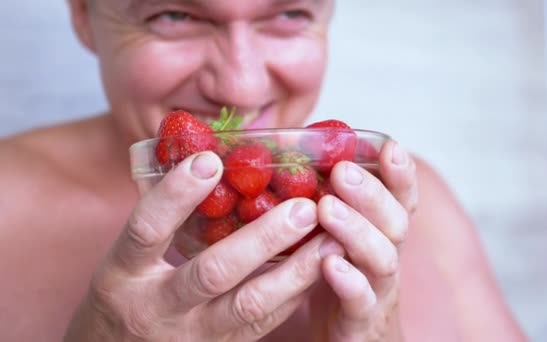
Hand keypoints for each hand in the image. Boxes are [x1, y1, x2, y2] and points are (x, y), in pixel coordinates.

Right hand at [64, 151, 344, 340]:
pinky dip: (294, 293)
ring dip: (296, 270)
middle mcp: (157, 309)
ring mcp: (193, 335)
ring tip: (330, 237)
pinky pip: (265, 323)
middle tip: (303, 207)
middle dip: (262, 238)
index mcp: (123, 274)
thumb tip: (204, 157)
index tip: (211, 159)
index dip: (176, 195)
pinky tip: (320, 266)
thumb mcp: (124, 259)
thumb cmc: (126, 295)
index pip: (146, 230)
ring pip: (251, 305)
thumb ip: (161, 217)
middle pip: (213, 272)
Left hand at [310, 140, 416, 340]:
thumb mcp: (334, 232)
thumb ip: (326, 197)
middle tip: (343, 171)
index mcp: (381, 230)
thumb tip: (290, 149)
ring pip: (382, 258)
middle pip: (395, 222)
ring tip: (327, 209)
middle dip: (371, 193)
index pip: (401, 197)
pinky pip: (361, 300)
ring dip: (357, 230)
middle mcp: (386, 254)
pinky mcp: (361, 319)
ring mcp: (378, 288)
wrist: (348, 335)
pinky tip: (329, 263)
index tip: (390, 146)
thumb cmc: (337, 274)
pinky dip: (349, 281)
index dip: (401, 174)